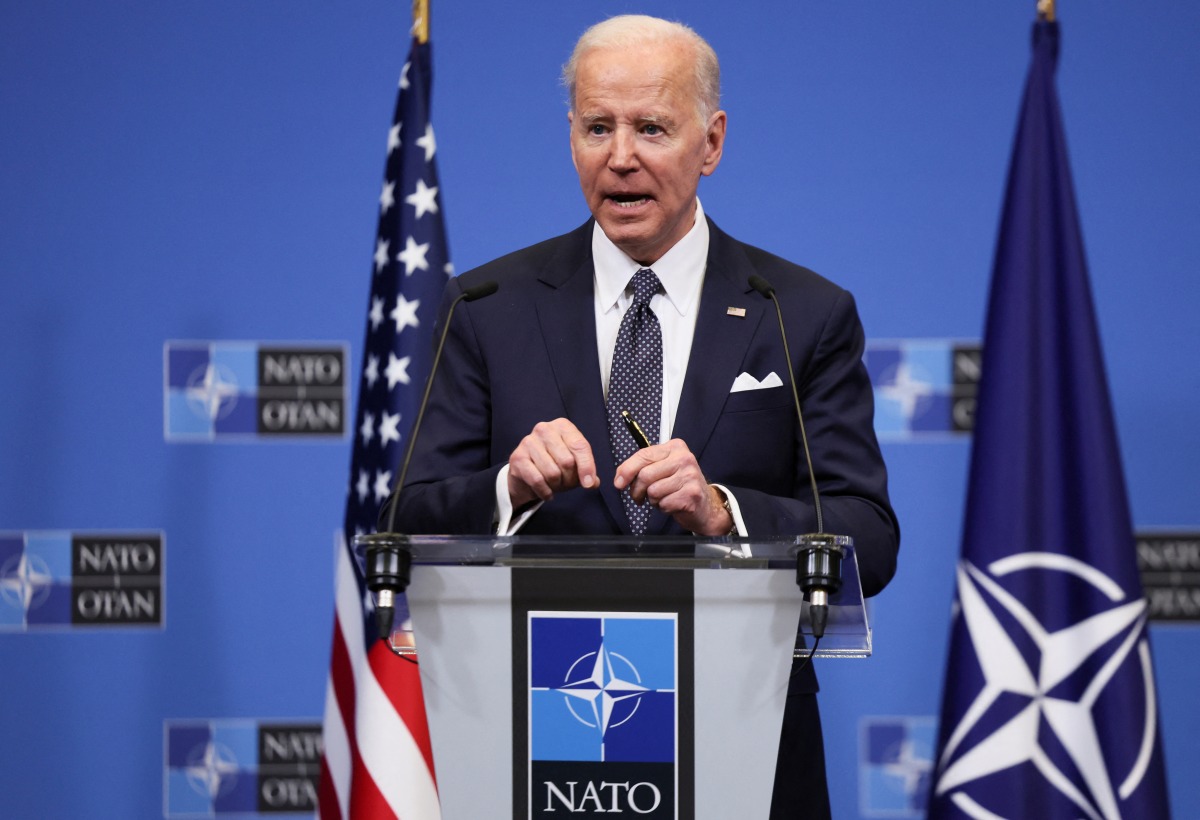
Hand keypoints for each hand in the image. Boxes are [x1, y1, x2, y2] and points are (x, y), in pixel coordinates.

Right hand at [507, 418, 598, 508]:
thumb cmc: (554, 464)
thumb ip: (586, 471)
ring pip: (552, 473)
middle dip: (569, 479)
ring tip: (555, 485)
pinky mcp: (517, 457)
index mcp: (562, 426)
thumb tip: (593, 482)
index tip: (588, 483)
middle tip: (566, 483)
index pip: (580, 446)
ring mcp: (528, 442)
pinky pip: (538, 480)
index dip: (587, 467)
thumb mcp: (574, 465)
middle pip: (567, 461)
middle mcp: (544, 429)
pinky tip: (547, 493)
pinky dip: (545, 492)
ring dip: (556, 486)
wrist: (525, 474)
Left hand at [614, 439, 732, 535]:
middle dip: (637, 490)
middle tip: (640, 496)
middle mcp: (684, 458)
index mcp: (675, 447)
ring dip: (652, 500)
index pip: (643, 455)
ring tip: (663, 498)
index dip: (626, 470)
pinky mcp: (692, 494)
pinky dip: (663, 508)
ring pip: (653, 491)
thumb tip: (620, 478)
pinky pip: (663, 504)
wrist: (705, 505)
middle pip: (645, 475)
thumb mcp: (662, 469)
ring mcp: (690, 476)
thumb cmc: (679, 486)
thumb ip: (642, 467)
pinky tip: (672, 504)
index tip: (618, 483)